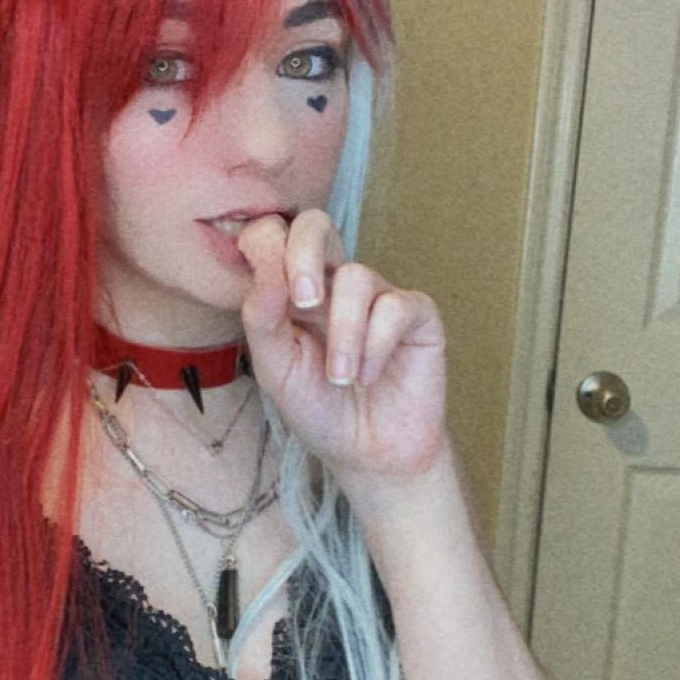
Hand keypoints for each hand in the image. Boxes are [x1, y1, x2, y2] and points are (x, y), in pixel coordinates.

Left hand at [238, 209, 446, 479]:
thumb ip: (263, 319)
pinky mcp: (416, 315)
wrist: (369, 456)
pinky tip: (370, 376)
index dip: (263, 246)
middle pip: (316, 223)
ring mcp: (377, 295)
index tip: (266, 291)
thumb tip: (266, 270)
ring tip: (341, 378)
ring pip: (357, 276)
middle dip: (304, 254)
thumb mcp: (276, 371)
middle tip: (303, 301)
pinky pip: (395, 306)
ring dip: (344, 333)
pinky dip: (377, 345)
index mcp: (292, 291)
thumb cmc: (320, 410)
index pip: (273, 237)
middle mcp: (333, 284)